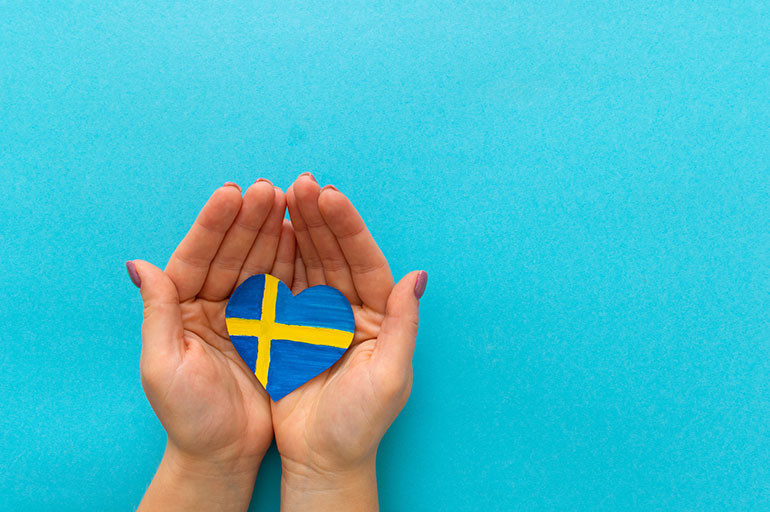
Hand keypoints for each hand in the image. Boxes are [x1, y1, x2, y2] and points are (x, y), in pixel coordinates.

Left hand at [129, 181, 294, 510]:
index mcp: (181, 309)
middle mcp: (210, 304)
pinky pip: (280, 287)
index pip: (195, 257)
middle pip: (230, 253)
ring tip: (289, 200)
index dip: (213, 225)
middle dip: (248, 219)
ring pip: (257, 263)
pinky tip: (301, 236)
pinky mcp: (270, 327)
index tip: (232, 192)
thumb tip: (137, 264)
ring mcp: (242, 313)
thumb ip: (157, 312)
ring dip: (271, 232)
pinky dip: (290, 261)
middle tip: (269, 188)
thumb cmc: (188, 417)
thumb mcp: (163, 365)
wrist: (223, 455)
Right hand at [272, 174, 427, 510]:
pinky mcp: (289, 328)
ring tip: (279, 195)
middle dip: (319, 219)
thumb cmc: (361, 424)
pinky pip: (281, 286)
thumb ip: (403, 325)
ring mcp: (318, 316)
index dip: (348, 228)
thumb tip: (418, 277)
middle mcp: (350, 309)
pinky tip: (264, 233)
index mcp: (379, 315)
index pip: (365, 261)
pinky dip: (273, 260)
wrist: (323, 459)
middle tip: (300, 184)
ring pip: (307, 263)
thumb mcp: (390, 377)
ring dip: (296, 230)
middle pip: (335, 254)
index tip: (329, 195)